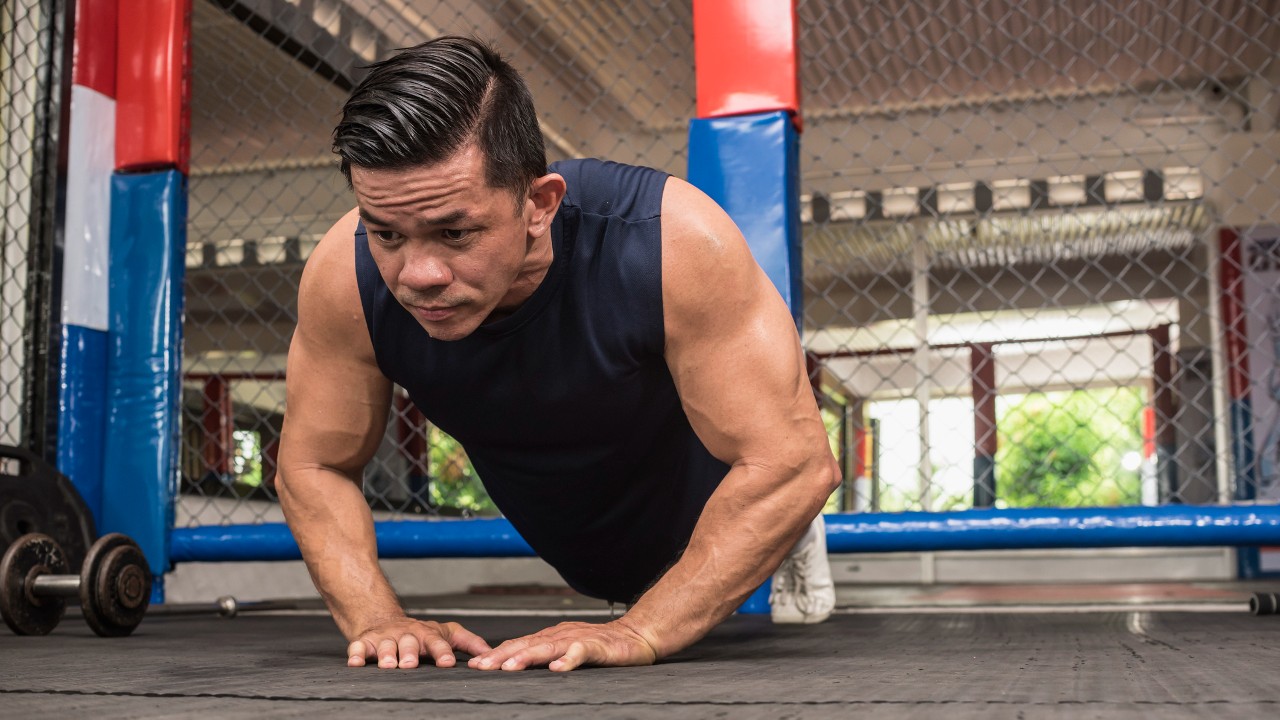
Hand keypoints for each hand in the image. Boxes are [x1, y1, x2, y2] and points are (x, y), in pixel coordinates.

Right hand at [347, 617, 491, 668]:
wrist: (386, 620)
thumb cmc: (422, 633)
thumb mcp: (448, 634)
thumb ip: (470, 643)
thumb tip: (491, 655)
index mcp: (428, 635)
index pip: (438, 643)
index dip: (442, 653)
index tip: (448, 664)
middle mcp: (407, 635)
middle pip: (409, 644)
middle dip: (409, 654)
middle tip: (410, 665)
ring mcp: (386, 638)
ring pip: (384, 646)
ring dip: (385, 655)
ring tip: (386, 666)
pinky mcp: (365, 642)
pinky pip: (358, 647)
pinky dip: (355, 654)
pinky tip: (355, 663)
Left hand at [467, 619, 657, 671]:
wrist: (636, 635)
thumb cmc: (601, 645)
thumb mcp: (567, 648)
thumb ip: (545, 655)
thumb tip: (515, 667)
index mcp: (551, 637)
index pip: (519, 644)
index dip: (496, 653)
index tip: (475, 664)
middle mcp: (560, 635)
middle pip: (526, 645)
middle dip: (501, 656)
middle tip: (481, 666)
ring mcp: (577, 639)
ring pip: (548, 647)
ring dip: (527, 657)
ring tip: (509, 667)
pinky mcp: (597, 646)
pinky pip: (581, 652)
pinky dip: (568, 660)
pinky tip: (558, 669)